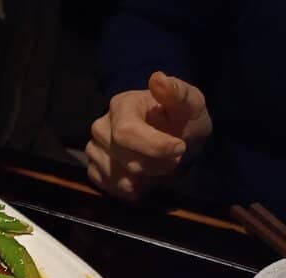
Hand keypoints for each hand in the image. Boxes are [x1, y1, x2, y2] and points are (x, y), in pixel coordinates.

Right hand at [86, 71, 212, 200]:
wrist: (172, 139)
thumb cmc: (181, 121)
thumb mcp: (191, 105)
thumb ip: (179, 93)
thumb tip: (157, 79)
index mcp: (121, 105)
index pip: (126, 132)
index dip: (155, 146)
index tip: (180, 148)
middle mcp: (100, 128)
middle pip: (128, 161)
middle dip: (158, 165)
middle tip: (174, 159)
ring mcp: (94, 151)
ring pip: (122, 179)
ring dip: (150, 179)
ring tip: (159, 165)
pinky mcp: (94, 172)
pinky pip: (115, 190)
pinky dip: (137, 188)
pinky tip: (146, 175)